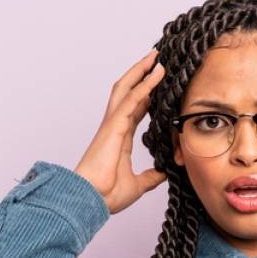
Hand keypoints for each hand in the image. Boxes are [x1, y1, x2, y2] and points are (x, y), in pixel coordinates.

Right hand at [73, 48, 167, 214]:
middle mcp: (115, 126)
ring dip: (141, 71)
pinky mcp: (114, 125)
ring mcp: (113, 124)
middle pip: (128, 91)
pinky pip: (132, 99)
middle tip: (155, 59)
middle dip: (140, 74)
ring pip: (127, 88)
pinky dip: (145, 85)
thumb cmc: (106, 194)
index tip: (157, 83)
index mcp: (120, 138)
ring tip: (155, 57)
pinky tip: (156, 74)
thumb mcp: (138, 185)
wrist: (92, 200)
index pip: (136, 109)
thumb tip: (164, 173)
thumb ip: (150, 176)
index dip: (146, 95)